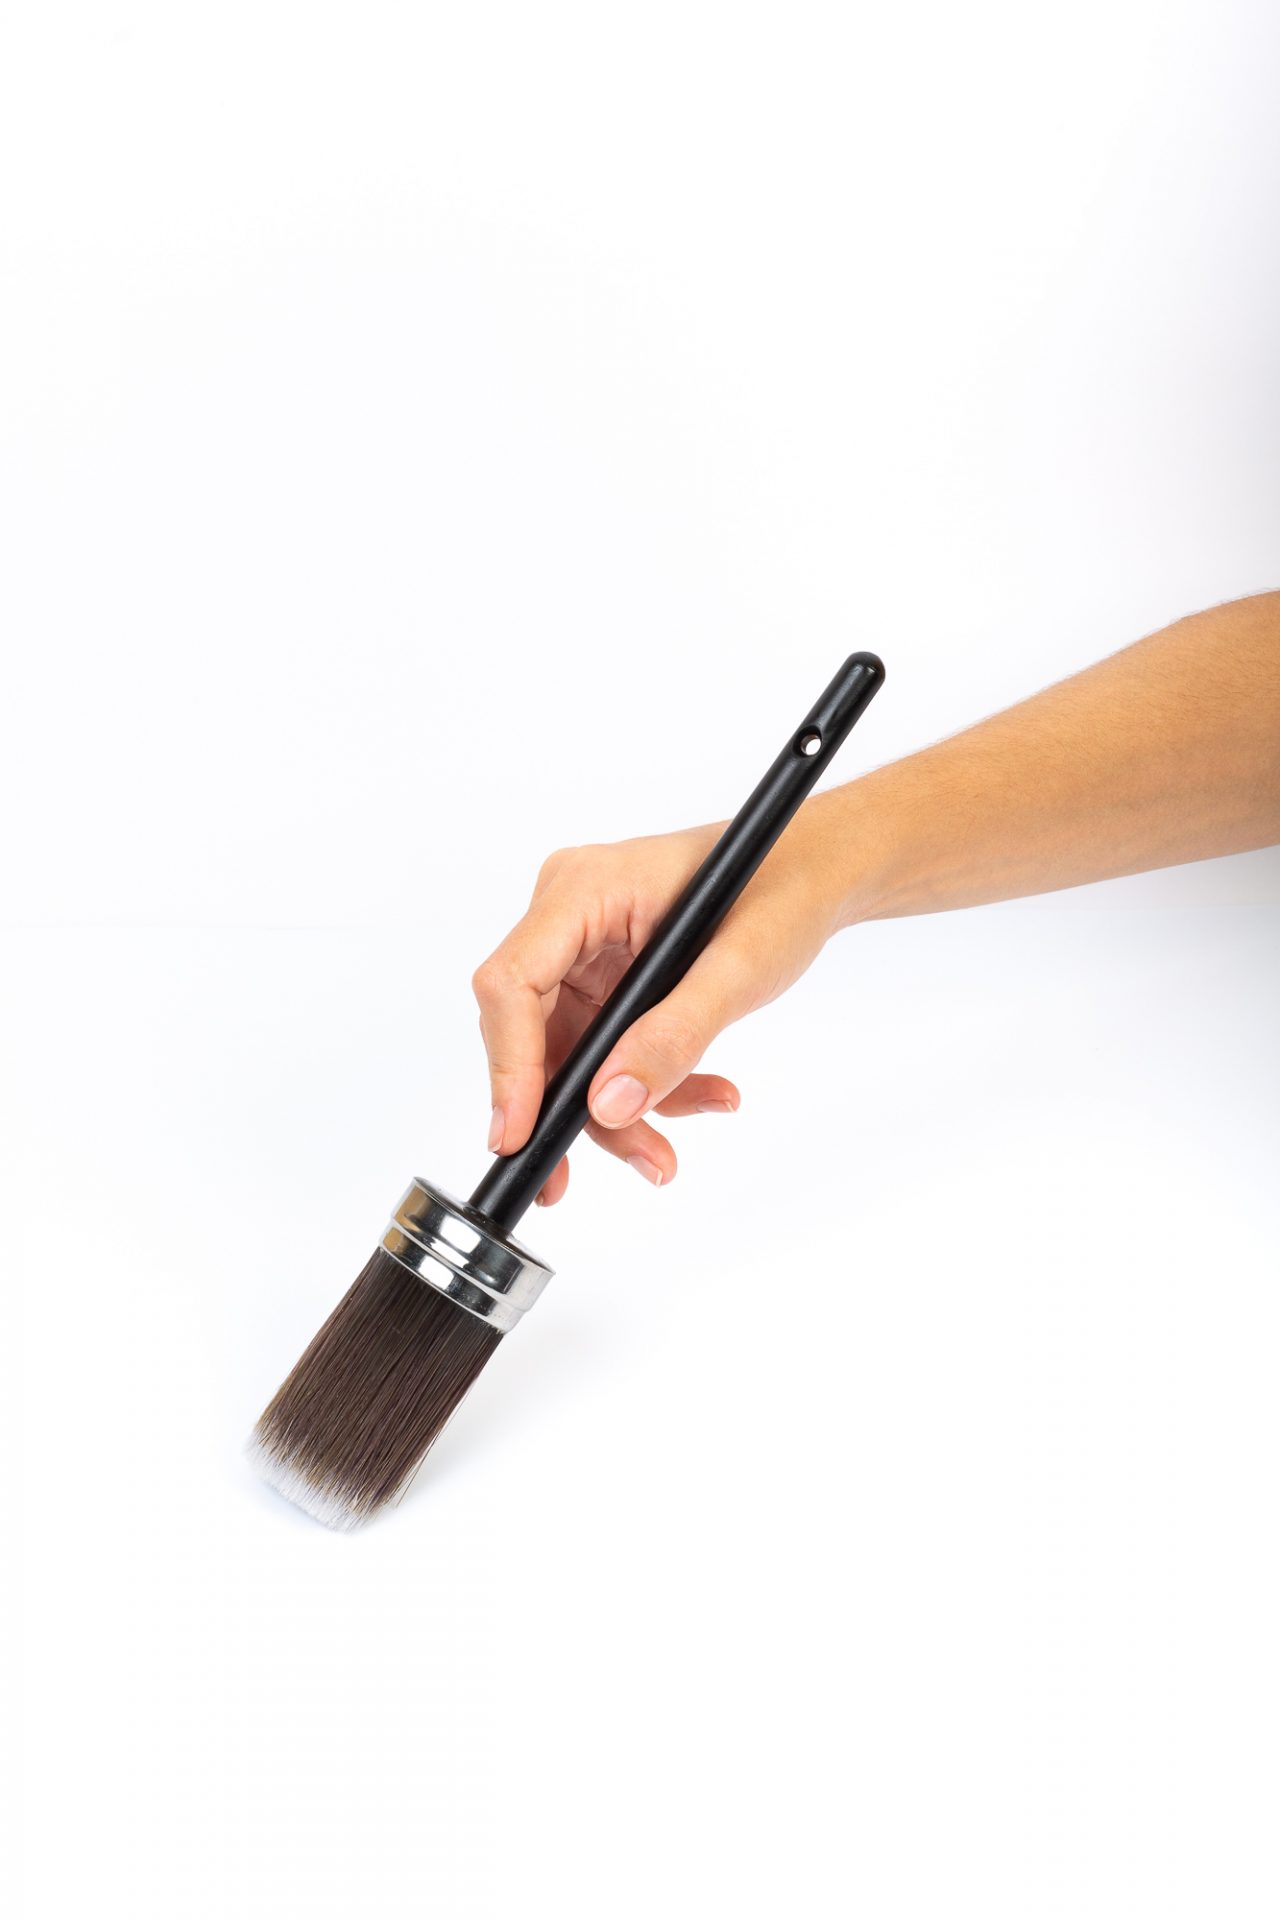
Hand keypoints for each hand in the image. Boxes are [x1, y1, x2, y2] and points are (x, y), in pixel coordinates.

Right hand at [472, 812, 841, 1203]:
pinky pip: (600, 1051)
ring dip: (610, 1112)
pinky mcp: (604, 980)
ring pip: (564, 1053)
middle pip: (527, 1028)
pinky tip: (699, 1097)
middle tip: (567, 1183)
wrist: (814, 872)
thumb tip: (608, 1105)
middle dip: (560, 1108)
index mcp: (583, 889)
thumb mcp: (737, 971)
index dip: (507, 1066)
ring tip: (662, 1157)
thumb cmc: (780, 888)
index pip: (511, 983)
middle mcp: (567, 916)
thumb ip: (673, 1038)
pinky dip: (640, 1086)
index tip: (519, 1136)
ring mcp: (582, 949)